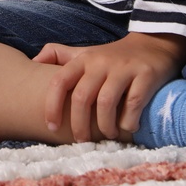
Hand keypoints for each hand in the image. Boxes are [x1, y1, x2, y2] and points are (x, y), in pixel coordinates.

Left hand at [35, 32, 185, 142]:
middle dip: (79, 124)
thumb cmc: (112, 57)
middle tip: (82, 140)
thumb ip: (59, 55)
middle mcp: (101, 63)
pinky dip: (128, 121)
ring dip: (104, 126)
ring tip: (107, 135)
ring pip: (106, 102)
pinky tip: (128, 127)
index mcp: (83, 59)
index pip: (60, 81)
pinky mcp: (145, 75)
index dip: (51, 105)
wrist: (153, 44)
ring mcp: (124, 68)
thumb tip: (32, 62)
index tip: (50, 126)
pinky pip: (133, 103)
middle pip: (82, 97)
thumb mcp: (85, 53)